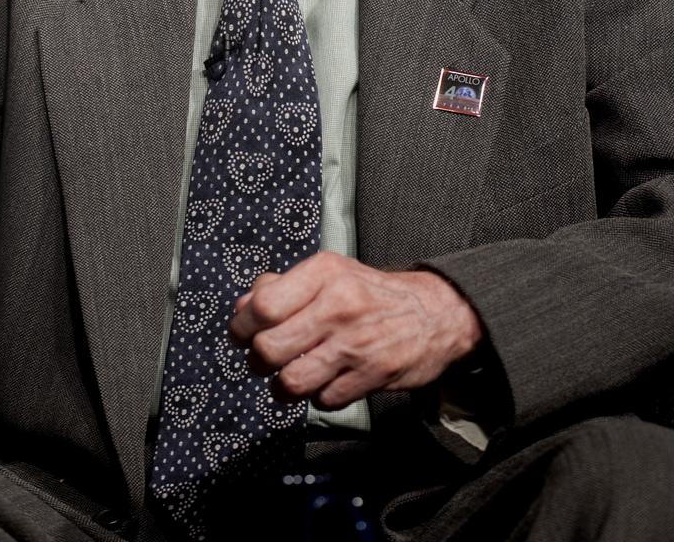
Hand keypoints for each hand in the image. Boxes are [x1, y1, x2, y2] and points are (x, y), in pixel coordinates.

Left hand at [228, 252, 483, 410]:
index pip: (263, 305)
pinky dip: (318, 396)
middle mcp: (339, 305)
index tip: (239, 335)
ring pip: (291, 381)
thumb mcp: (328, 274)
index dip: (241, 327)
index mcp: (324, 273)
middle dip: (257, 361)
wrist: (433, 313)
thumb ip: (281, 288)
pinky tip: (326, 380)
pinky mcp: (373, 375)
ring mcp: (356, 343)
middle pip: (269, 348)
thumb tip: (240, 309)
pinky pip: (323, 400)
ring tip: (289, 377)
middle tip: (264, 359)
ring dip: (282, 386)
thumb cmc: (370, 294)